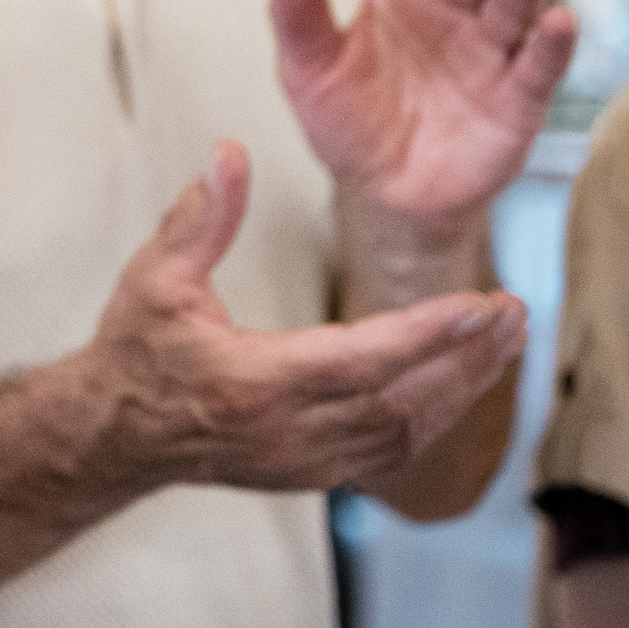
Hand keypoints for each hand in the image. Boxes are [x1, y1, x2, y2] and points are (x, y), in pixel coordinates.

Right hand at [79, 142, 527, 491]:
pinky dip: (434, 415)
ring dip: (462, 388)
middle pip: (403, 400)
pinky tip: (459, 381)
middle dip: (467, 358)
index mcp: (253, 383)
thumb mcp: (154, 277)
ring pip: (408, 431)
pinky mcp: (314, 473)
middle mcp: (288, 432)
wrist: (115, 432)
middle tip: (514, 313)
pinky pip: (392, 450)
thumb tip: (229, 154)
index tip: (479, 307)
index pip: (361, 360)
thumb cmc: (136, 352)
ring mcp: (305, 460)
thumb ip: (199, 218)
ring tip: (503, 343)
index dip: (426, 334)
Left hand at [271, 0, 576, 242]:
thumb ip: (297, 17)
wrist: (383, 193)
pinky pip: (541, 65)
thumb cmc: (346, 120)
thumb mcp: (309, 70)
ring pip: (512, 5)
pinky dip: (554, 42)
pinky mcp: (520, 98)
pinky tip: (559, 19)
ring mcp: (490, 51)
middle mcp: (453, 11)